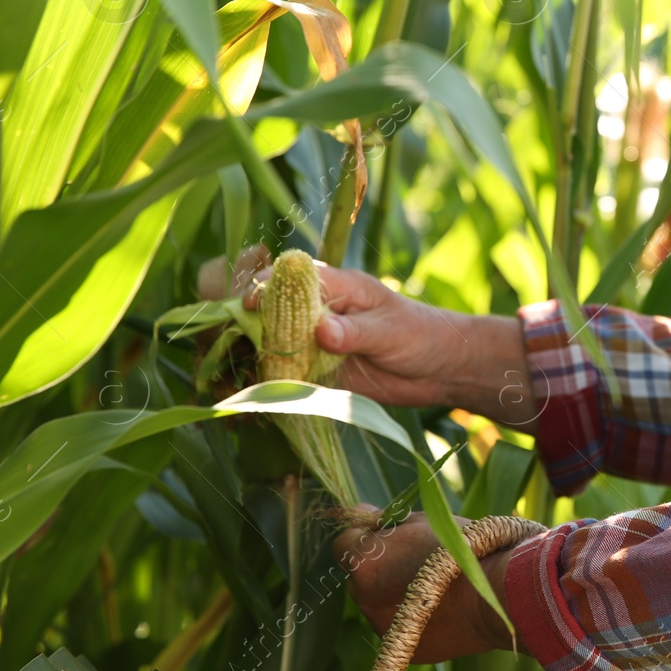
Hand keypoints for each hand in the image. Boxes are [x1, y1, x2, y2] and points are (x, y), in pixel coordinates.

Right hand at [241, 255, 460, 406]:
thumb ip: (356, 332)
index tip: (249, 305)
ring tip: (234, 373)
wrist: (440, 370)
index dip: (267, 286)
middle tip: (231, 343)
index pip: (293, 277)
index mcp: (338, 287)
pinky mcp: (317, 371)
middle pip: (272, 309)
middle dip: (248, 322)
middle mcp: (319, 312)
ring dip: (253, 355)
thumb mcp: (391, 331)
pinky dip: (268, 381)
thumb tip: (322, 330)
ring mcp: (315, 342)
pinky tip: (253, 393)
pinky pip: (285, 373)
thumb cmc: (421, 335)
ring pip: (272, 342)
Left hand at [333, 510, 526, 662]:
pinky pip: (397, 626)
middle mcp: (363, 598)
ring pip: (377, 602)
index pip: (343, 542)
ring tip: (434, 584)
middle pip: (360, 575)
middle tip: (415, 557)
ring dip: (394, 591)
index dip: (365, 535)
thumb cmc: (461, 548)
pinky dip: (410, 615)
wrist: (497, 595)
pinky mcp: (400, 649)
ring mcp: (381, 627)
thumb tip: (363, 511)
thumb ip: (386, 519)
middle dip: (379, 565)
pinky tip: (440, 607)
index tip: (388, 533)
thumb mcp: (422, 521)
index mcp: (364, 561)